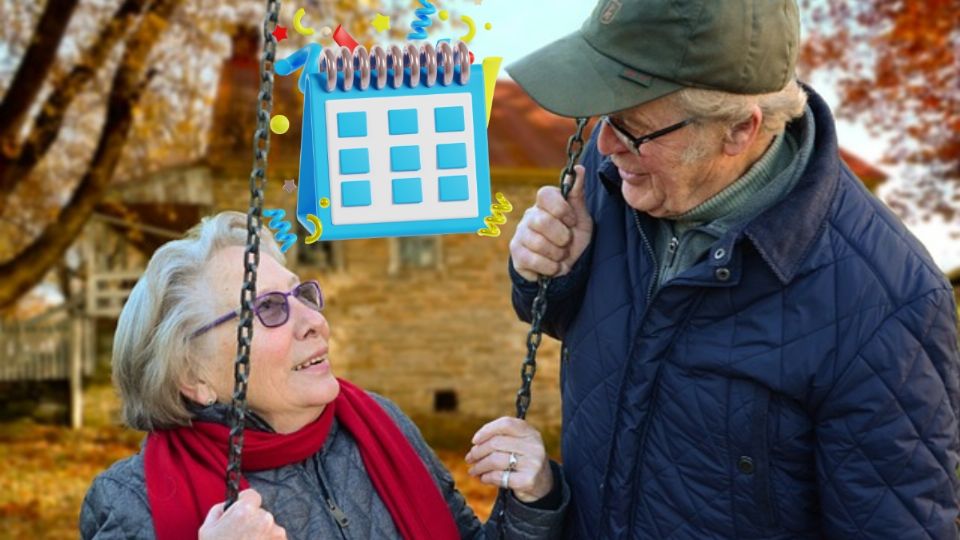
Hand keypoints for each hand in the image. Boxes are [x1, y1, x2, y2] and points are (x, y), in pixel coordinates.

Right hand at [199, 489, 286, 539]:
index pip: (252, 495)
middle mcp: (264, 518)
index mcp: (245, 511)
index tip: (241, 513)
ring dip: (262, 535)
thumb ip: (219, 511)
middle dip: (253, 522)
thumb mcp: (207, 529)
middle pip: (261, 513)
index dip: (245, 503)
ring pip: (269, 528)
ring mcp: (276, 533)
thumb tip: (228, 506)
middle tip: (240, 537)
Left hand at [465, 417, 552, 502]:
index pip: (505, 424)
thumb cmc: (523, 460)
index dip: (486, 430)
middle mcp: (534, 446)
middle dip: (478, 452)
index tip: (475, 440)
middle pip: (496, 443)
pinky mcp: (528, 480)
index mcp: (530, 432)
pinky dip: (487, 477)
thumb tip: (476, 443)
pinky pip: (499, 477)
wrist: (542, 484)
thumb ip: (502, 438)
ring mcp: (533, 464)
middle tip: (470, 458)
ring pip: (495, 460)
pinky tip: (484, 478)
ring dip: (479, 466)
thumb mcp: (519, 444)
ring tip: (473, 470)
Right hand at [509, 165, 592, 281]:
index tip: (572, 221)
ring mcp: (520, 234)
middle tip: (567, 242)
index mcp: (545, 204)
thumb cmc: (573, 238)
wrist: (566, 267)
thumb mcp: (581, 217)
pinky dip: (550, 267)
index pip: (545, 194)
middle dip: (562, 237)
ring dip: (558, 254)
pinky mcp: (516, 254)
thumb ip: (577, 194)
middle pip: (542, 221)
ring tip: (561, 256)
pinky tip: (554, 266)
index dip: (561, 209)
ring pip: (538, 243)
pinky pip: (532, 260)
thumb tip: (579, 169)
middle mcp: (529, 216)